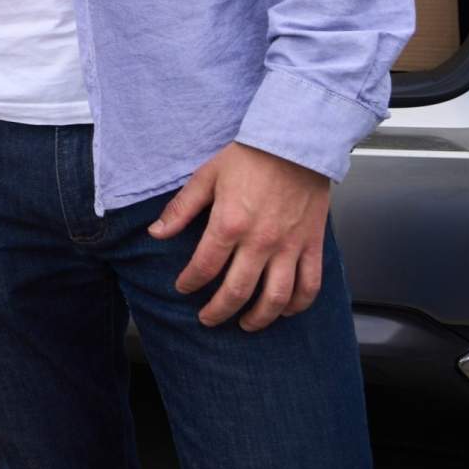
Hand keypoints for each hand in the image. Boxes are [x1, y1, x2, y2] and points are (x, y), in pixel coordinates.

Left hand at [149, 142, 331, 331]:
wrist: (296, 144)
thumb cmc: (250, 157)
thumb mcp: (206, 176)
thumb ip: (181, 209)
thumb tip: (157, 233)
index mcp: (229, 224)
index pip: (204, 268)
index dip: (190, 283)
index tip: (183, 288)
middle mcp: (260, 242)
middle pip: (237, 292)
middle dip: (218, 311)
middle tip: (208, 319)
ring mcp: (289, 247)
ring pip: (276, 298)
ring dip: (259, 318)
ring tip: (246, 324)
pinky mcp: (312, 246)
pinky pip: (309, 285)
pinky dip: (298, 304)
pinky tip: (285, 310)